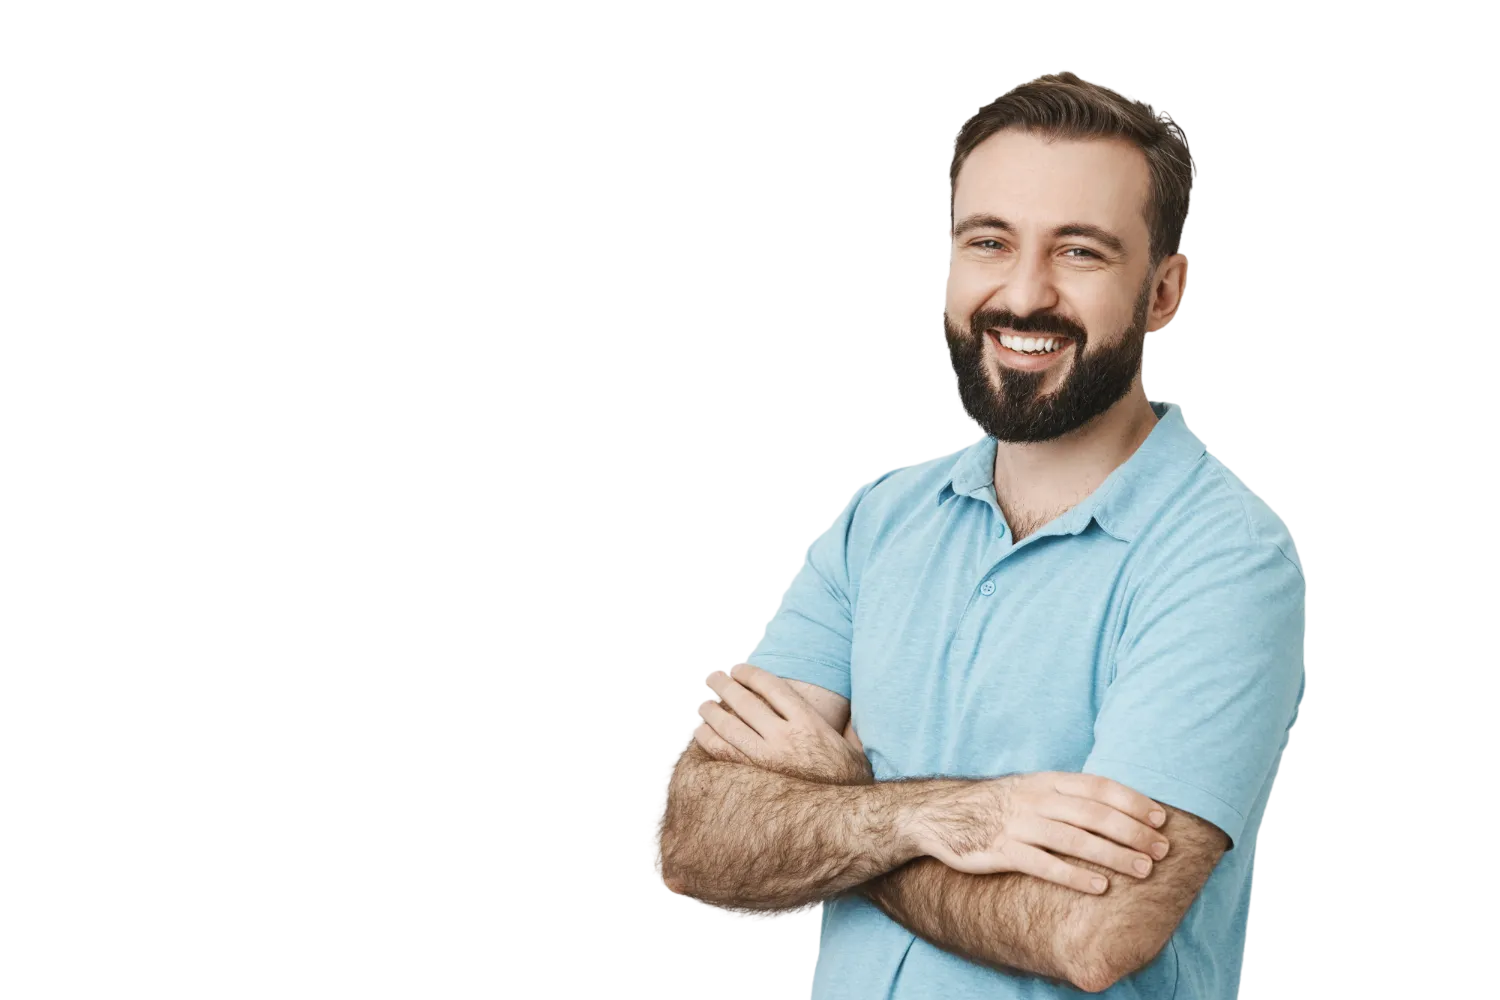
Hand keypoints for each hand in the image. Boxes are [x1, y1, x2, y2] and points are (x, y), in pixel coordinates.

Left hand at [692, 663, 873, 784]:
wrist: (846, 821)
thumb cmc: (850, 783)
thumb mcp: (854, 747)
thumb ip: (844, 724)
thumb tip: (849, 708)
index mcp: (809, 723)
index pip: (772, 687)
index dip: (751, 674)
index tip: (738, 668)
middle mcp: (785, 738)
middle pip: (746, 702)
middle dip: (724, 685)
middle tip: (712, 677)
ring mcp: (767, 761)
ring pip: (729, 727)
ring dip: (711, 711)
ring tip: (703, 705)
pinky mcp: (753, 782)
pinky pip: (723, 755)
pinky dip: (708, 740)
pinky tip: (700, 731)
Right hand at [911, 772, 1170, 894]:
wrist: (939, 815)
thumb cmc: (995, 806)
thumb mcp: (1030, 789)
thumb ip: (1066, 795)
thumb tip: (1115, 808)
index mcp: (1046, 781)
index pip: (1098, 786)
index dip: (1132, 801)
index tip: (1160, 818)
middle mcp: (1035, 800)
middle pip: (1094, 814)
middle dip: (1133, 831)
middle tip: (1162, 850)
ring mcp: (1018, 824)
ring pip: (1075, 839)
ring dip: (1113, 854)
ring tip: (1142, 870)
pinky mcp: (1001, 850)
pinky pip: (1044, 864)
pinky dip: (1074, 876)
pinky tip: (1099, 887)